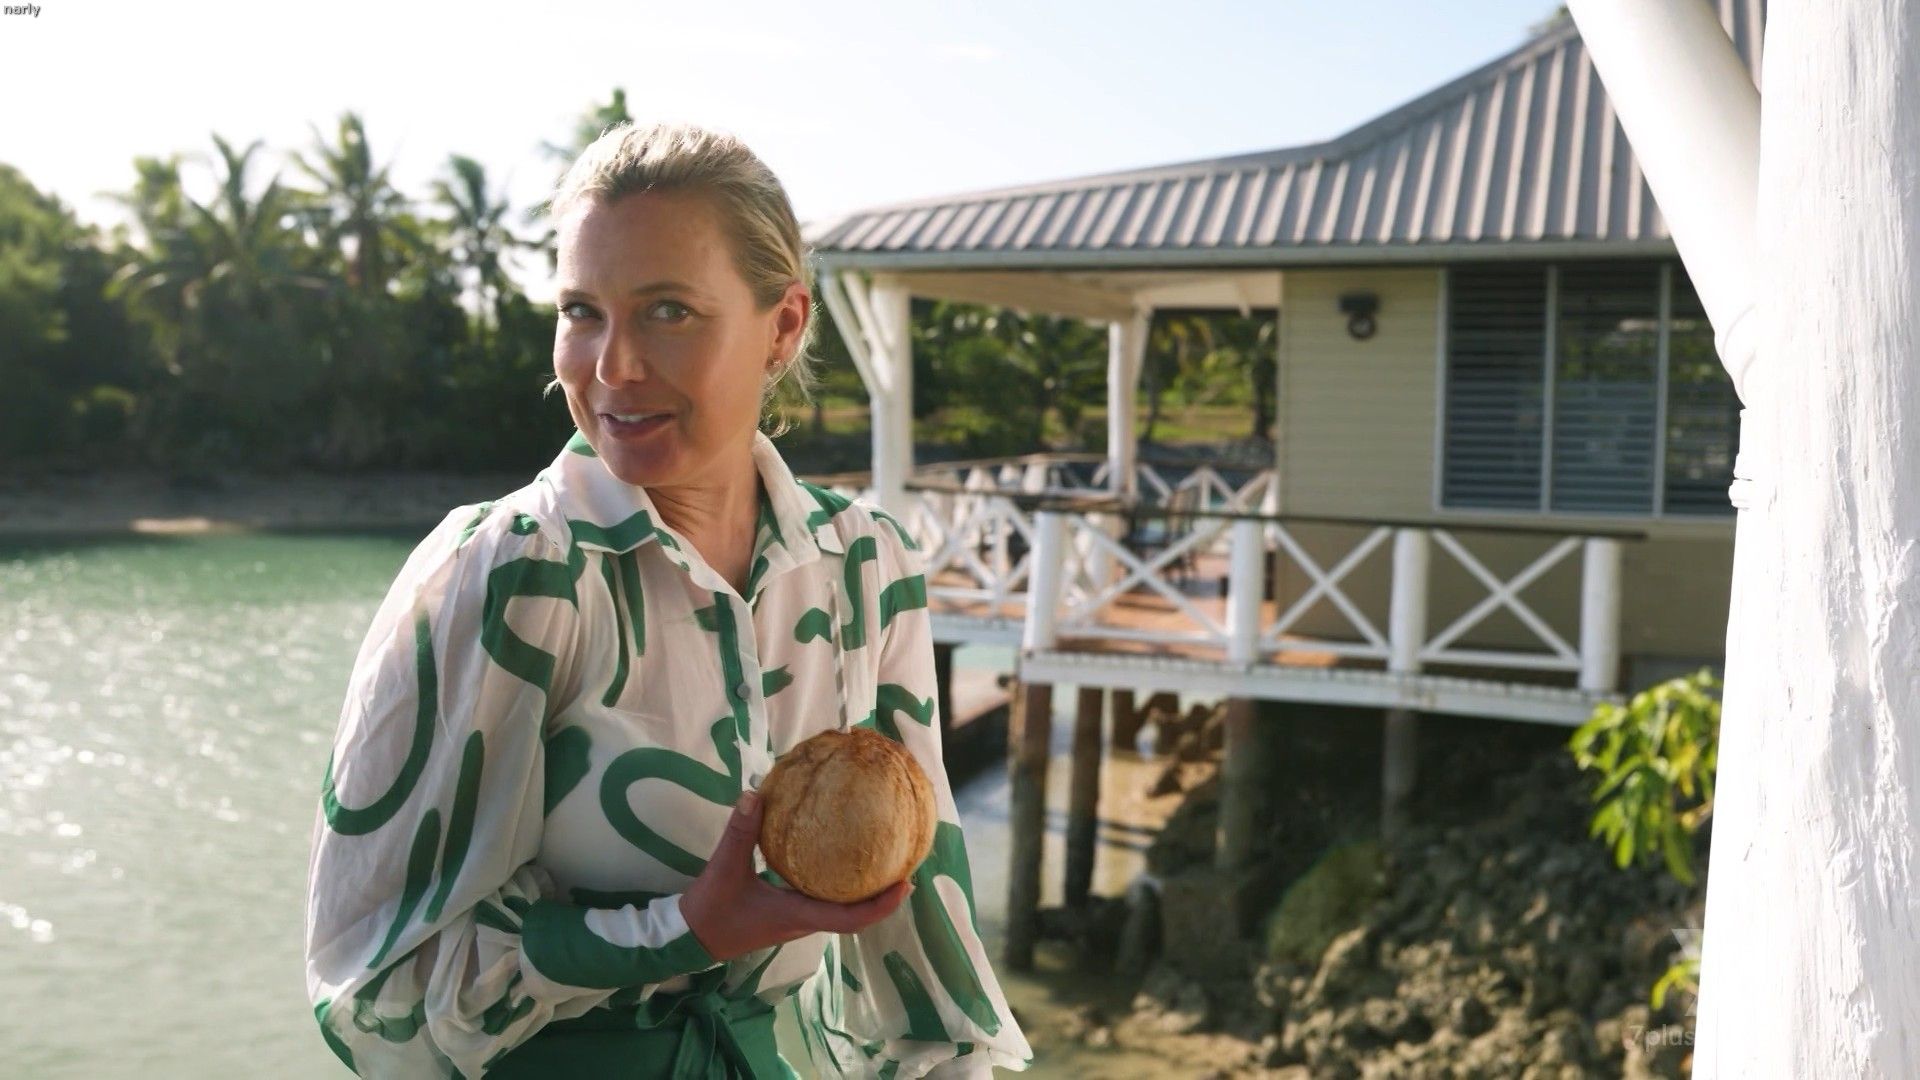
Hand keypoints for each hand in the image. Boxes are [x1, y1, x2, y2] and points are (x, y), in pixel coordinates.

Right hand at [681, 789, 911, 962]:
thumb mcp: (724, 868)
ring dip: (865, 892)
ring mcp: (797, 920)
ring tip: (883, 860)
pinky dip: (842, 885)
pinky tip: (843, 859)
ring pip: (842, 910)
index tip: (906, 885)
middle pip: (855, 915)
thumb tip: (755, 794)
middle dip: (883, 895)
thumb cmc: (711, 910)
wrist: (689, 937)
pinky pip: (825, 901)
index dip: (882, 906)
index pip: (850, 919)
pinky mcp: (788, 913)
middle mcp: (804, 921)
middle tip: (904, 866)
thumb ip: (740, 832)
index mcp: (797, 915)